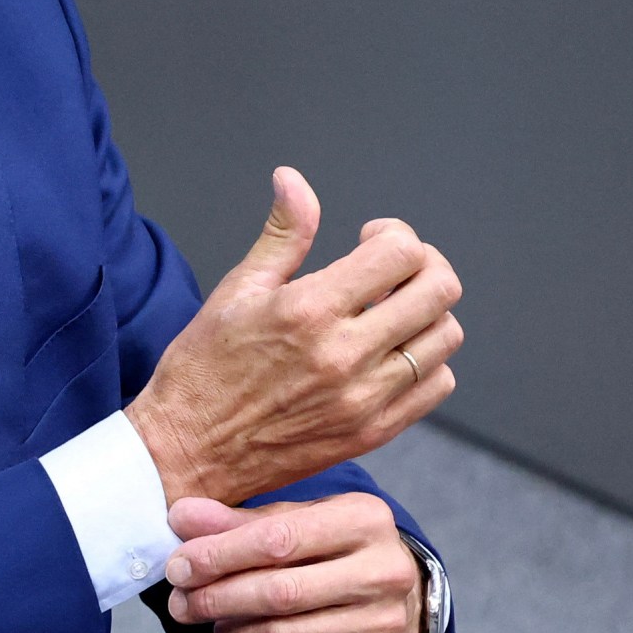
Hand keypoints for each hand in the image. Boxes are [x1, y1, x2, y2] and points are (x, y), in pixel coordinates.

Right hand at [125, 167, 462, 506]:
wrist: (188, 453)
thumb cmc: (204, 370)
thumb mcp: (237, 290)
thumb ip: (283, 234)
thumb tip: (293, 179)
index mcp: (309, 310)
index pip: (400, 252)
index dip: (393, 233)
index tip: (368, 240)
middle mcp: (345, 355)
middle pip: (438, 289)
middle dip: (423, 264)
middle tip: (393, 269)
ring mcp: (364, 398)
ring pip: (445, 336)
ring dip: (426, 312)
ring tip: (390, 311)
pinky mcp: (372, 432)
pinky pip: (436, 385)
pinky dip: (426, 361)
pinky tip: (391, 352)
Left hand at [164, 493, 426, 632]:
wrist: (400, 591)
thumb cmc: (333, 547)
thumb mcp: (296, 519)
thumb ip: (238, 521)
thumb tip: (180, 517)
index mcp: (363, 519)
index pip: (278, 539)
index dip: (219, 555)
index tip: (178, 567)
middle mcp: (381, 571)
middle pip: (280, 593)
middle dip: (217, 600)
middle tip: (181, 605)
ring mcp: (380, 625)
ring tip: (216, 627)